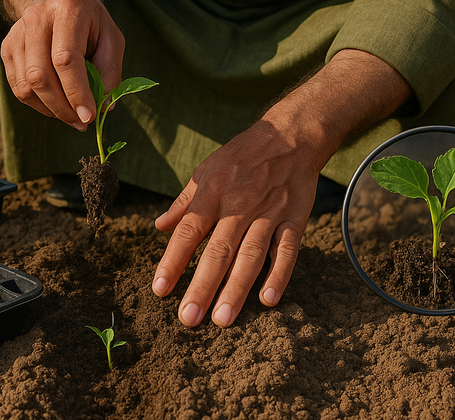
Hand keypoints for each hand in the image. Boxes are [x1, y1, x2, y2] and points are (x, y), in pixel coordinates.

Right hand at [0, 0, 124, 130]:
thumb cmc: (90, 24)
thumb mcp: (112, 39)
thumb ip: (110, 71)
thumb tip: (102, 107)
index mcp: (68, 10)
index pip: (65, 59)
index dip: (76, 92)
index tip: (88, 116)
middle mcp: (37, 18)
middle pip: (40, 75)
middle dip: (62, 107)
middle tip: (81, 122)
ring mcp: (17, 33)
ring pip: (26, 85)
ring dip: (50, 109)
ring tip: (71, 115)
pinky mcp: (7, 47)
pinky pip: (17, 87)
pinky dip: (37, 104)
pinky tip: (55, 104)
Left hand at [152, 116, 324, 327]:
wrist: (291, 135)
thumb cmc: (242, 156)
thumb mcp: (207, 170)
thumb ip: (184, 202)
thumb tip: (159, 226)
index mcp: (213, 193)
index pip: (188, 231)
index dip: (173, 261)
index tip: (160, 290)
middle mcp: (239, 205)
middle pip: (219, 250)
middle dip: (203, 286)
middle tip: (189, 319)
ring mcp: (269, 213)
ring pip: (251, 256)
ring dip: (236, 289)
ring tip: (223, 319)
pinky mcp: (295, 218)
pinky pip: (287, 250)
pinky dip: (279, 275)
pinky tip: (268, 300)